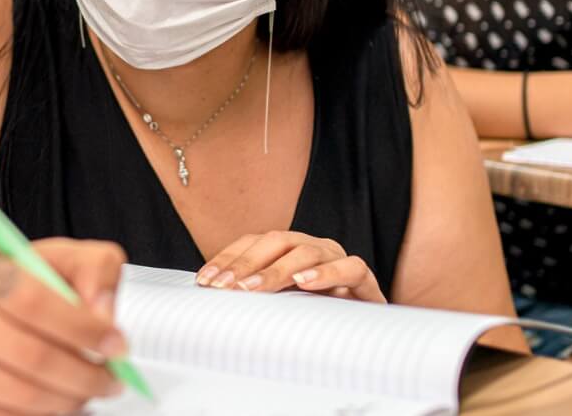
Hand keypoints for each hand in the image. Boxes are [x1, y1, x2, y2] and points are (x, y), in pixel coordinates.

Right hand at [0, 238, 126, 414]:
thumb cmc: (11, 287)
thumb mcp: (55, 260)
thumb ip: (93, 269)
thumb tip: (103, 312)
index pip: (31, 299)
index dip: (81, 328)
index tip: (115, 345)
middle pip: (28, 354)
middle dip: (83, 375)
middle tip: (109, 379)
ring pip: (16, 395)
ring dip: (64, 401)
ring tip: (84, 391)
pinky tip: (53, 404)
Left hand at [196, 231, 384, 300]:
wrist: (366, 331)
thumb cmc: (318, 315)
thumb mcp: (280, 304)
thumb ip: (254, 296)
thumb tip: (212, 300)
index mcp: (290, 248)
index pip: (254, 242)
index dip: (228, 258)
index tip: (204, 280)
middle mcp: (313, 247)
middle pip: (277, 241)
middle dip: (246, 263)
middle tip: (223, 287)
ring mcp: (338, 259)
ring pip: (307, 251)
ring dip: (277, 270)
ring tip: (253, 288)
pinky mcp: (364, 279)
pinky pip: (350, 267)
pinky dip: (327, 273)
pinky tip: (305, 283)